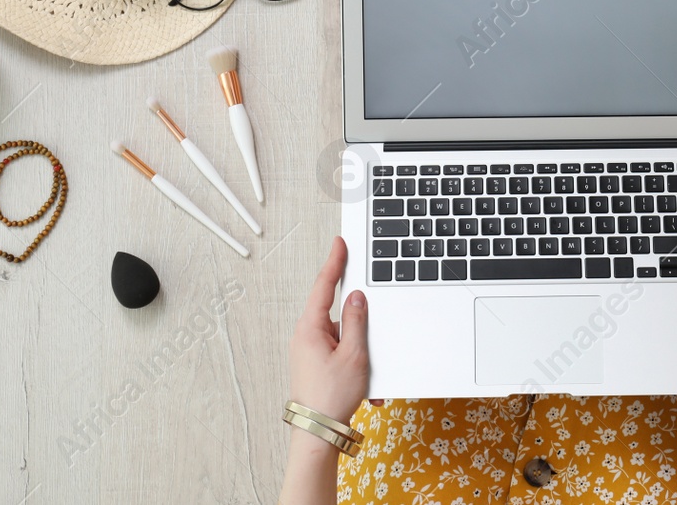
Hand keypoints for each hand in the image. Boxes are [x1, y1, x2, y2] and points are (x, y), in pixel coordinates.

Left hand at [288, 237, 369, 423]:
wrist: (318, 433)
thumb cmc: (331, 397)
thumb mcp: (353, 355)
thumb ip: (357, 321)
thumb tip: (357, 297)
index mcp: (310, 328)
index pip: (324, 285)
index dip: (334, 262)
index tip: (339, 243)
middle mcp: (306, 336)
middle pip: (336, 311)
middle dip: (359, 322)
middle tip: (369, 326)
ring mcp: (310, 351)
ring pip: (342, 335)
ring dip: (360, 351)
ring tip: (368, 375)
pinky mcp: (316, 363)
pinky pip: (340, 353)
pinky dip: (356, 364)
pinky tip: (365, 385)